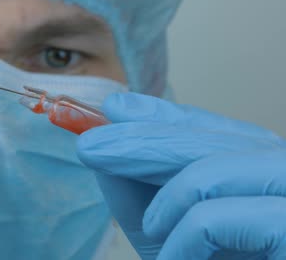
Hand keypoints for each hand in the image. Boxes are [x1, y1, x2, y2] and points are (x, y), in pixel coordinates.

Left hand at [77, 92, 285, 259]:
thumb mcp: (168, 232)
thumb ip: (137, 189)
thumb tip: (101, 140)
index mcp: (264, 172)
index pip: (212, 128)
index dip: (160, 116)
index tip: (113, 109)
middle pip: (210, 139)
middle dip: (140, 141)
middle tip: (88, 145)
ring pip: (214, 169)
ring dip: (164, 198)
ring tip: (152, 231)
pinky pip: (218, 218)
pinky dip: (183, 238)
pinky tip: (174, 259)